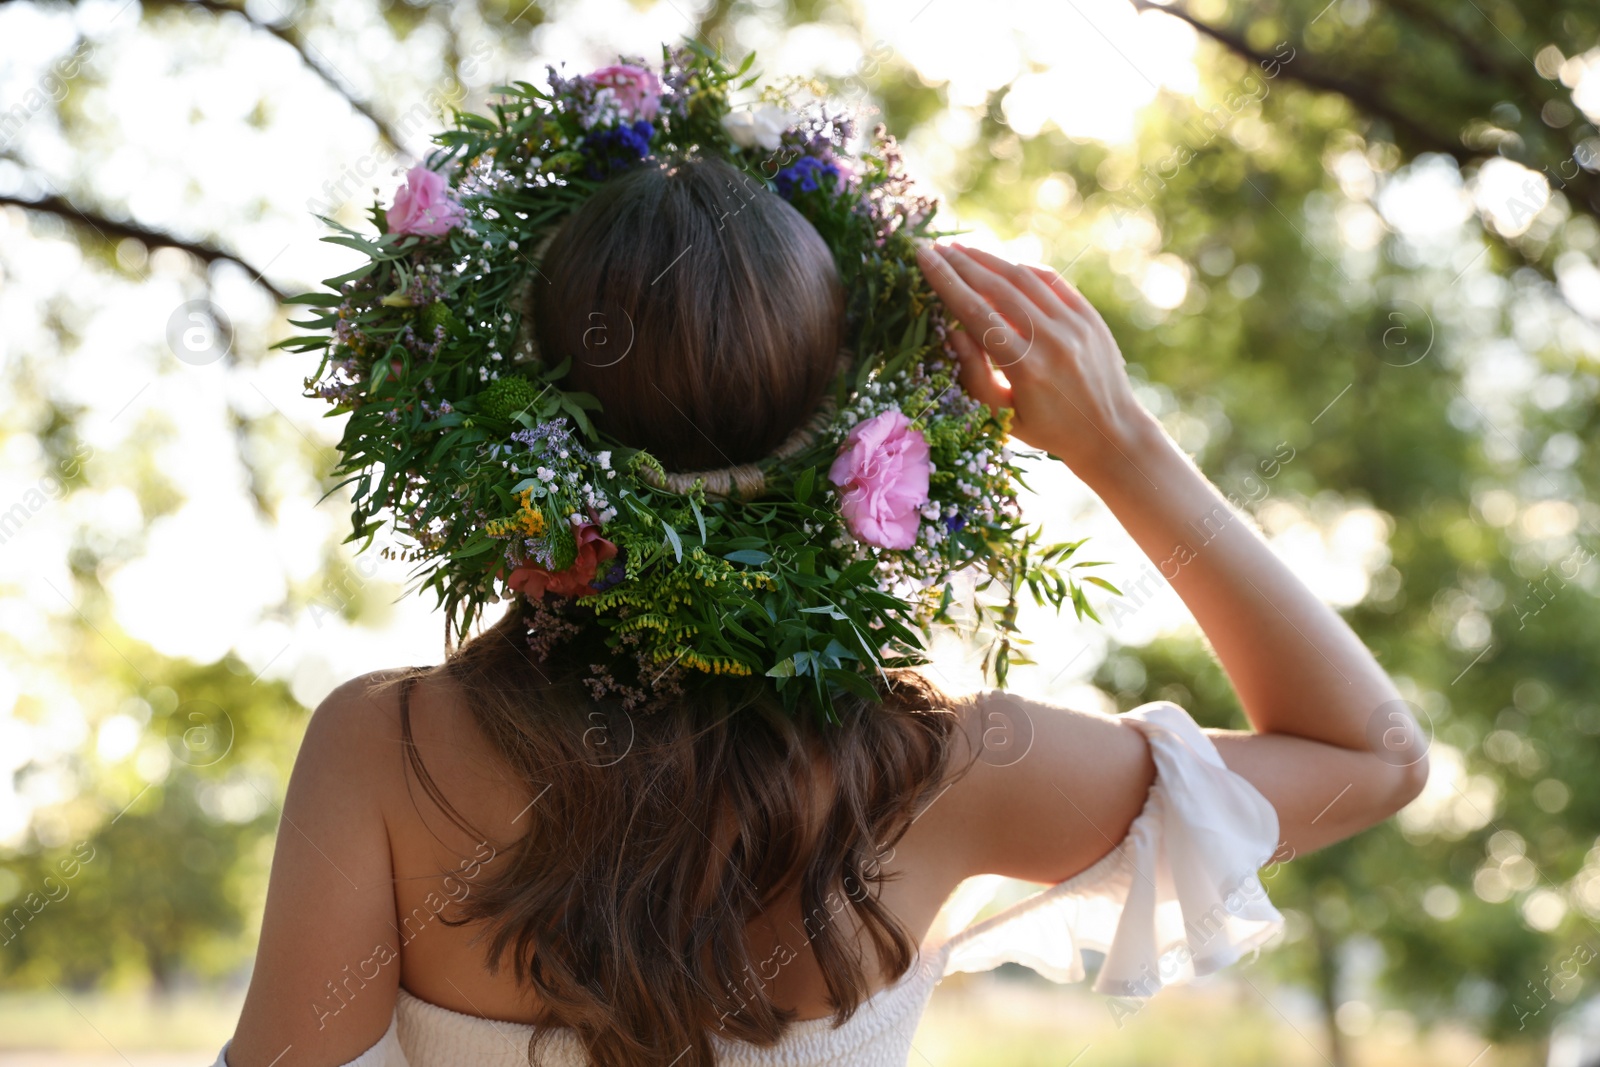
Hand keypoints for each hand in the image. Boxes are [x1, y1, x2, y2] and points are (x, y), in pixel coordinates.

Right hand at [915, 241, 1155, 481]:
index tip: (923, 257)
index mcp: (1024, 366)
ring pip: (1023, 277)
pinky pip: (1051, 280)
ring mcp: (1074, 323)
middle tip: (935, 247)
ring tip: (961, 250)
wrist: (1111, 433)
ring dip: (989, 259)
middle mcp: (1051, 338)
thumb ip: (974, 373)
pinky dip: (1023, 268)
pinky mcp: (1089, 315)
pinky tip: (1002, 265)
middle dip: (961, 262)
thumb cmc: (1048, 430)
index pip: (975, 312)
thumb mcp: (1001, 415)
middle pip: (996, 286)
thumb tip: (952, 329)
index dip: (946, 281)